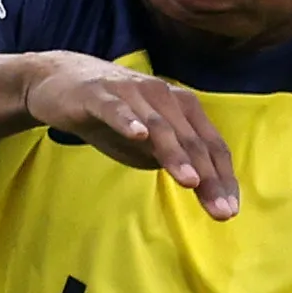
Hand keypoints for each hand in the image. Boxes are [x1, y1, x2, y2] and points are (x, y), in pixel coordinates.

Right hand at [22, 55, 242, 217]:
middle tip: (220, 210)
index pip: (209, 144)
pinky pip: (116, 110)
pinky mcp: (99, 95)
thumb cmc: (112, 116)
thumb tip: (198, 182)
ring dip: (176, 153)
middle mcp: (163, 96)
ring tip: (190, 181)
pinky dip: (129, 122)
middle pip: (191, 139)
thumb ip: (170, 158)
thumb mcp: (145, 144)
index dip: (223, 177)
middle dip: (208, 176)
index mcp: (180, 108)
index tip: (230, 210)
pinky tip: (139, 136)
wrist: (60, 82)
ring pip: (160, 125)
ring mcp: (132, 93)